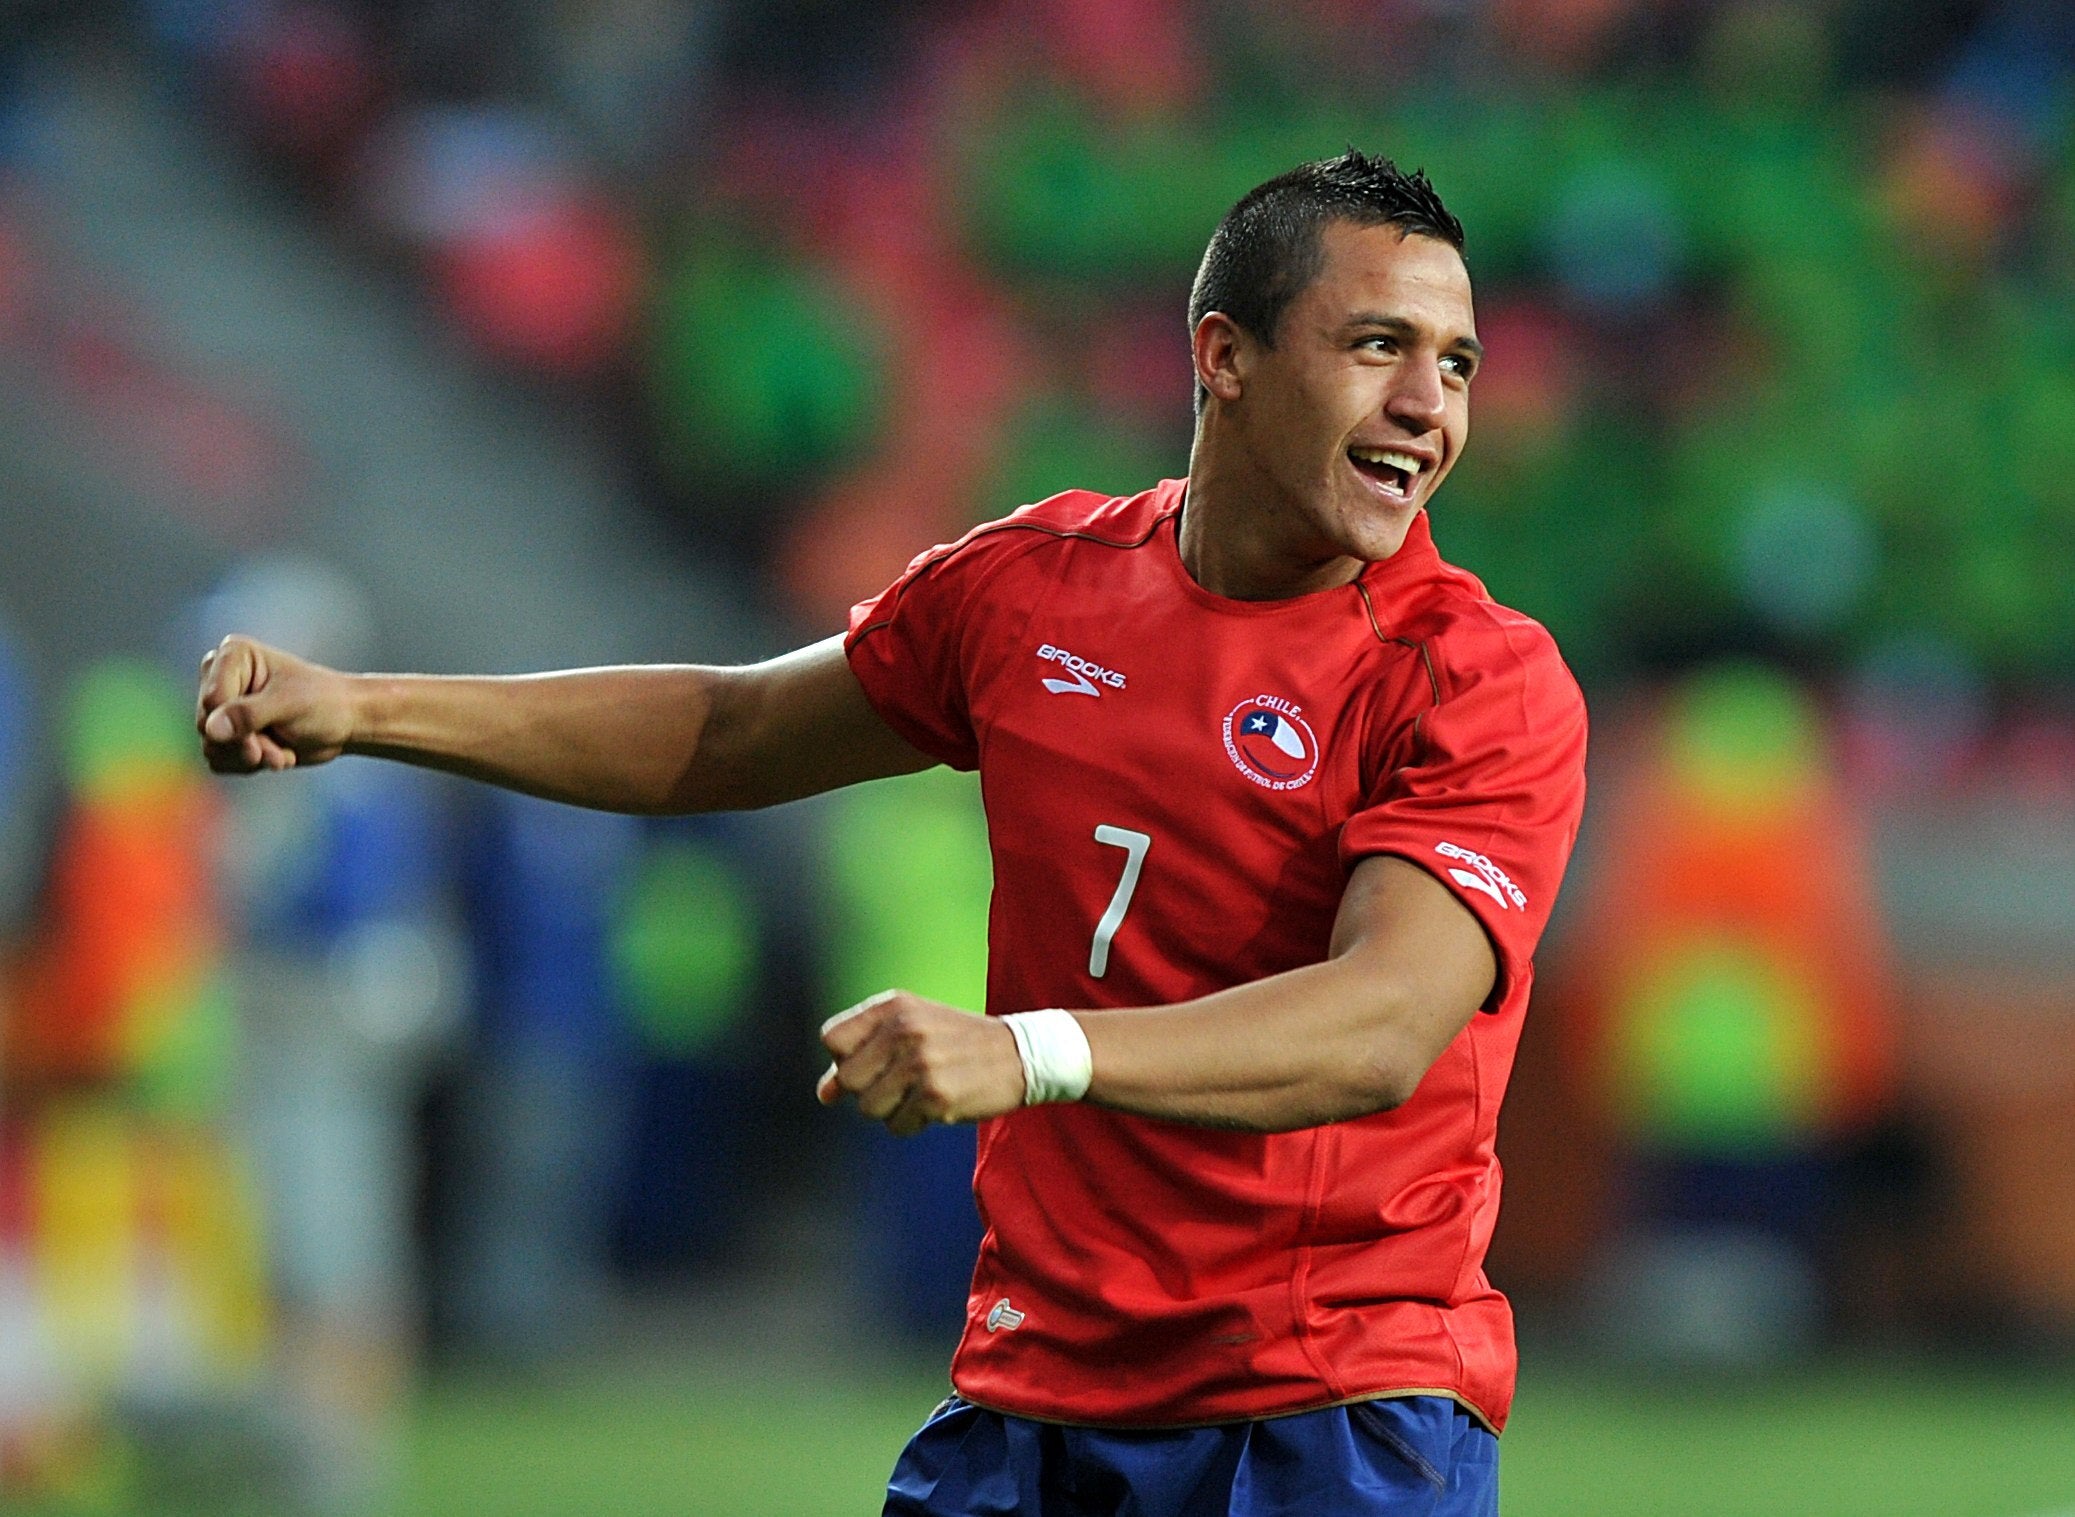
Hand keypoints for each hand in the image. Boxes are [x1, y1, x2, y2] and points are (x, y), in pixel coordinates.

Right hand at [195, 634, 357, 774]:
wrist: (345, 723)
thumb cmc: (323, 703)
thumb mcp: (289, 705)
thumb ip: (249, 714)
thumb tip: (210, 729)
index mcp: (233, 655)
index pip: (211, 701)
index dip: (233, 727)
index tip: (260, 742)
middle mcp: (221, 677)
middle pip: (207, 727)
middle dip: (246, 746)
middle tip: (275, 752)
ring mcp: (223, 707)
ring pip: (212, 747)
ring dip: (251, 759)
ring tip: (281, 754)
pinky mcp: (229, 732)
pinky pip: (220, 761)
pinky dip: (248, 766)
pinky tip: (276, 755)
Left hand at [817, 990, 1026, 1136]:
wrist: (1022, 1054)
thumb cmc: (958, 1044)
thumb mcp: (912, 1031)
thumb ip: (864, 1055)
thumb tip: (823, 1094)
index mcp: (894, 1005)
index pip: (832, 1038)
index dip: (846, 1059)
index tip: (874, 1063)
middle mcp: (904, 1028)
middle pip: (848, 1079)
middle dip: (869, 1090)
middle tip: (902, 1082)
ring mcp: (920, 1062)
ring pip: (869, 1108)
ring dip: (892, 1109)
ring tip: (923, 1092)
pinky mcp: (936, 1095)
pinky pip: (898, 1126)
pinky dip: (914, 1123)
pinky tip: (939, 1105)